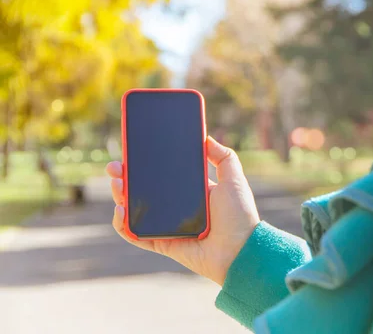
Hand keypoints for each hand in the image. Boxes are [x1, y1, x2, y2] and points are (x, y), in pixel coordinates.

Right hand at [106, 137, 259, 285]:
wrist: (241, 249)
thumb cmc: (240, 215)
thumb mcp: (234, 179)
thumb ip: (223, 157)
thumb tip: (206, 138)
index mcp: (191, 192)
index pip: (162, 175)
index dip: (145, 165)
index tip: (132, 151)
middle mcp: (177, 208)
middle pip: (143, 190)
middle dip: (125, 177)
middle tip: (114, 167)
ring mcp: (168, 226)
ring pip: (135, 210)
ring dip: (120, 196)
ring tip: (116, 183)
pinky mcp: (163, 244)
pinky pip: (136, 235)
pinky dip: (123, 225)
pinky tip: (120, 210)